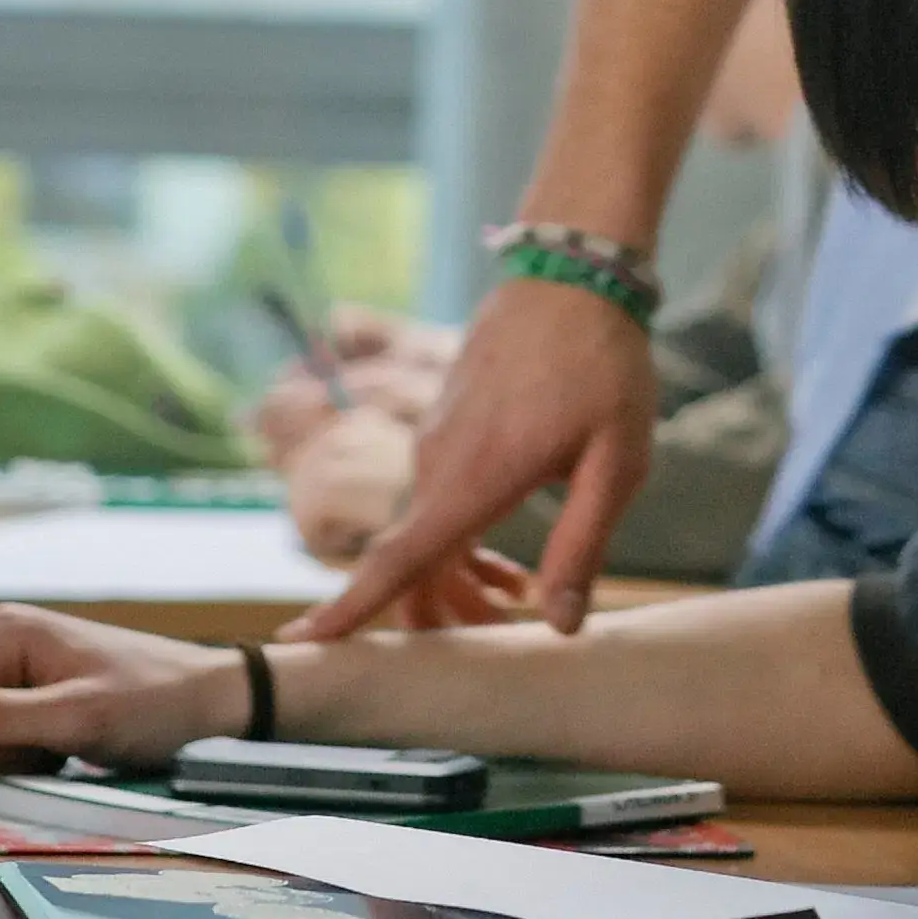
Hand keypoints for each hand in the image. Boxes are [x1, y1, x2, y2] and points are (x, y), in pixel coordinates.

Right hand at [0, 605, 247, 771]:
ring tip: (64, 751)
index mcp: (1, 631)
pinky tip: (68, 754)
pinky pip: (2, 743)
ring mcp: (18, 672)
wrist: (218, 706)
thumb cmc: (154, 705)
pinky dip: (29, 759)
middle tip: (49, 752)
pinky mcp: (36, 698)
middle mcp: (1, 643)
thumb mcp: (74, 718)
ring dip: (10, 759)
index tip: (17, 752)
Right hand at [281, 276, 658, 638]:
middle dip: (442, 618)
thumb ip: (581, 545)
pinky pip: (436, 502)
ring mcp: (435, 443)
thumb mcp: (617, 463)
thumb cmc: (603, 366)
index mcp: (471, 479)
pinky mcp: (444, 428)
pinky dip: (461, 544)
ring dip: (459, 581)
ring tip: (519, 599)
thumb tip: (561, 626)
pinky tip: (510, 563)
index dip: (350, 609)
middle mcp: (436, 465)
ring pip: (426, 537)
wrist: (572, 274)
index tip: (300, 643)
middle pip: (412, 567)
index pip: (398, 561)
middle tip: (499, 641)